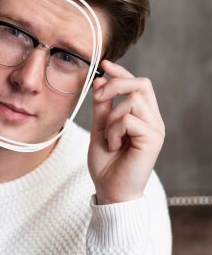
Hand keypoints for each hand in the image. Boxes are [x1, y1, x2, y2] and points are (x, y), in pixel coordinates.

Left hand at [88, 60, 164, 204]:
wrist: (110, 190)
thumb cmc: (106, 163)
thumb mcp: (100, 129)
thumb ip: (102, 107)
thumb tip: (99, 80)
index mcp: (142, 116)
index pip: (137, 85)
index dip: (122, 73)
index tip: (105, 64)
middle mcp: (152, 120)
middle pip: (141, 84)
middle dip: (116, 85)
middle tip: (99, 98)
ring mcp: (155, 129)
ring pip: (132, 100)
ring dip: (112, 116)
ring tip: (108, 137)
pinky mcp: (152, 139)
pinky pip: (129, 119)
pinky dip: (114, 130)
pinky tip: (113, 144)